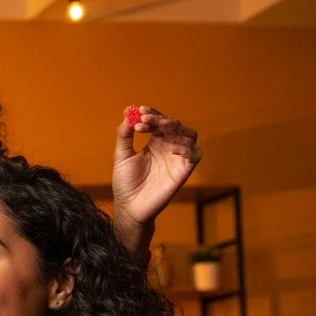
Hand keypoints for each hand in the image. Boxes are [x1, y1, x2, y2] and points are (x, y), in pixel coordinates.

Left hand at [112, 105, 201, 227]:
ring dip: (174, 128)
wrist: (129, 206)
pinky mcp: (184, 170)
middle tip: (146, 118)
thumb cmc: (125, 183)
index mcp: (155, 142)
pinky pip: (194, 154)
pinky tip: (168, 144)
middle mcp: (169, 147)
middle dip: (161, 118)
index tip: (140, 109)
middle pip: (174, 125)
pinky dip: (185, 145)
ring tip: (157, 127)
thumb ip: (124, 136)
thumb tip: (128, 114)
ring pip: (188, 135)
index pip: (159, 122)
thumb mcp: (121, 156)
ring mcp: (178, 158)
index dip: (152, 113)